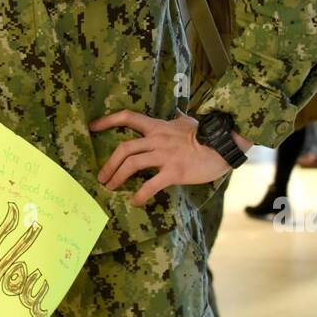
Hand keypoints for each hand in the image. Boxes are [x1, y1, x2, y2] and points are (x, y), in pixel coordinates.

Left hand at [92, 110, 231, 205]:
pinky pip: (151, 185)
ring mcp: (165, 155)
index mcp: (157, 126)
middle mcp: (157, 139)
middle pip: (124, 148)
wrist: (224, 144)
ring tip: (111, 188)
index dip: (107, 121)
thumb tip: (176, 114)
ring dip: (117, 177)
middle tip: (102, 177)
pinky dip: (140, 195)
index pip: (128, 117)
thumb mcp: (186, 122)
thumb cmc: (206, 134)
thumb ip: (176, 120)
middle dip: (109, 164)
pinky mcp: (174, 171)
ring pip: (132, 164)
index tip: (92, 127)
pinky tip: (135, 202)